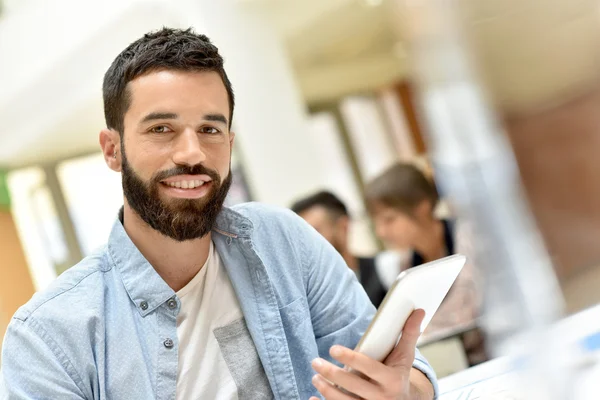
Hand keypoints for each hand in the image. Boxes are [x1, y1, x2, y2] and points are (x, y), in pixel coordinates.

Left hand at [310, 309, 430, 399]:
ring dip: (326, 389)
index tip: (333, 348)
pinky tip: (313, 398)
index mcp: (393, 380)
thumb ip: (409, 334)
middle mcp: (383, 398)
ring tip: (315, 377)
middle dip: (331, 374)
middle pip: (353, 385)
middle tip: (316, 362)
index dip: (350, 357)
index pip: (369, 367)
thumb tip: (418, 310)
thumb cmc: (399, 375)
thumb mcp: (405, 357)